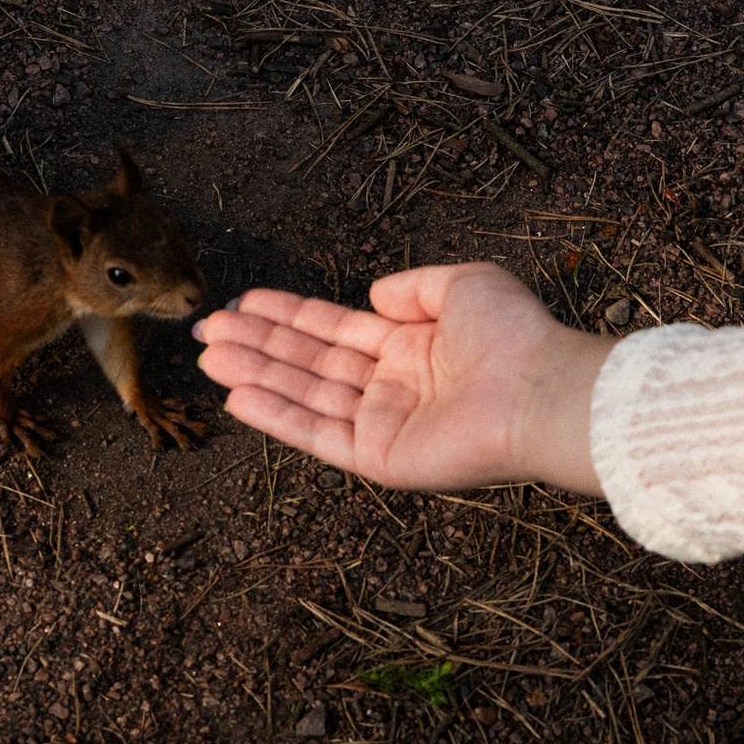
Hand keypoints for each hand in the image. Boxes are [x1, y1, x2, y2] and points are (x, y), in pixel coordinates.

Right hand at [192, 263, 613, 493]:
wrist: (538, 391)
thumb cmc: (513, 337)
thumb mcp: (464, 285)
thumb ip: (414, 287)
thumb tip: (371, 295)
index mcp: (410, 348)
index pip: (333, 330)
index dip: (287, 316)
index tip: (241, 302)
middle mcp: (392, 387)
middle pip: (308, 362)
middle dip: (256, 343)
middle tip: (205, 328)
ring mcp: (384, 424)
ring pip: (304, 395)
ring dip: (254, 374)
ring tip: (207, 355)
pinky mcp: (380, 458)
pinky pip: (317, 434)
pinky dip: (276, 416)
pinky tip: (238, 396)